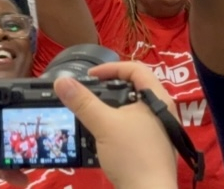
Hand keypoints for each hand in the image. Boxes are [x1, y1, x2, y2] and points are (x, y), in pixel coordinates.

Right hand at [55, 62, 177, 188]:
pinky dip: (116, 126)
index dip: (110, 68)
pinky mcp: (152, 148)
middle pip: (134, 88)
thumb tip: (61, 80)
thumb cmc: (132, 155)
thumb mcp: (103, 124)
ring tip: (92, 114)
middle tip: (89, 94)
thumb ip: (83, 102)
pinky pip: (132, 128)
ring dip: (111, 109)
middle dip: (109, 89)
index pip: (135, 69)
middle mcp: (162, 111)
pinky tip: (101, 136)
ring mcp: (159, 131)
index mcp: (158, 98)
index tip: (89, 77)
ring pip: (132, 109)